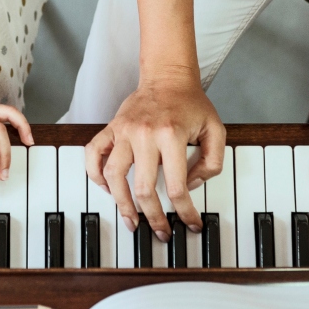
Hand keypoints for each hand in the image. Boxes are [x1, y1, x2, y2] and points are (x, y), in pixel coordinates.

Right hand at [85, 67, 225, 240]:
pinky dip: (95, 174)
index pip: (177, 186)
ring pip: (115, 176)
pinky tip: (106, 189)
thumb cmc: (192, 104)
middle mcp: (144, 134)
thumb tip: (192, 186)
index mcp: (171, 135)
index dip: (186, 212)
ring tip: (131, 221)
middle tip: (161, 233)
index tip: (191, 224)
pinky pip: (94, 153)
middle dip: (154, 218)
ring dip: (122, 204)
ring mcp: (124, 131)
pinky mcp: (112, 127)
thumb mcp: (215, 130)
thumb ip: (211, 162)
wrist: (168, 76)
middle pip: (144, 189)